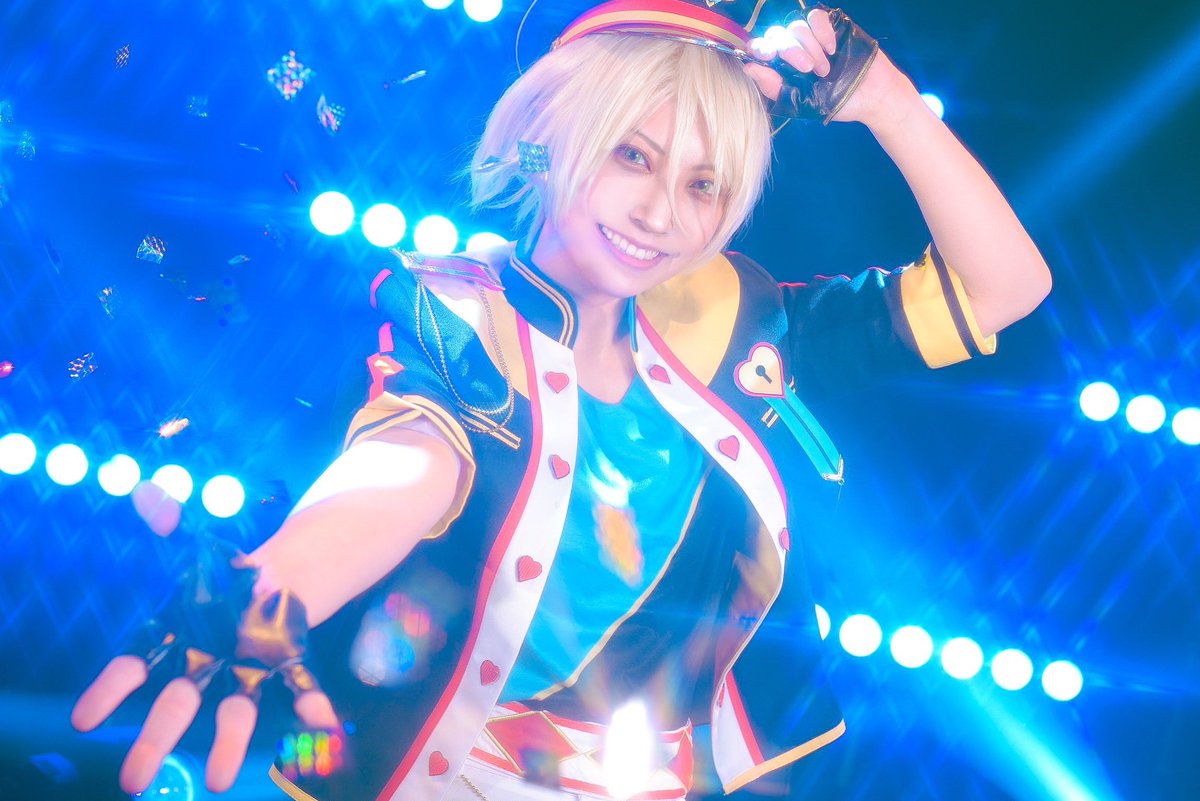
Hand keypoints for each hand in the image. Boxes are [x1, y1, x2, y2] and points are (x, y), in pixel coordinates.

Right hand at [70, 483, 338, 793]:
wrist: (283, 572)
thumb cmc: (228, 572)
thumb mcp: (196, 543)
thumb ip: (169, 519)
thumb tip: (148, 493)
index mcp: (180, 633)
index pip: (136, 663)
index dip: (110, 689)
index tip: (84, 719)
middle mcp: (209, 659)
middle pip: (176, 702)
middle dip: (156, 738)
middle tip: (135, 779)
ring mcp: (248, 664)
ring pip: (233, 706)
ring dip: (227, 740)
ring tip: (216, 779)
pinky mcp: (287, 659)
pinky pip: (299, 684)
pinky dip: (311, 702)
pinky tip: (324, 721)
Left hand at [742, 6, 918, 128]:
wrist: (870, 96)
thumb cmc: (834, 102)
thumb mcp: (800, 102)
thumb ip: (774, 87)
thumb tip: (748, 68)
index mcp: (781, 68)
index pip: (759, 50)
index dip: (759, 48)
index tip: (768, 55)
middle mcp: (793, 49)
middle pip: (777, 35)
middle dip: (790, 51)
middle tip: (809, 69)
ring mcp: (811, 36)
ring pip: (795, 26)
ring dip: (810, 47)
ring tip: (825, 68)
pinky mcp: (829, 25)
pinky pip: (815, 17)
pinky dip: (821, 32)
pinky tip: (831, 48)